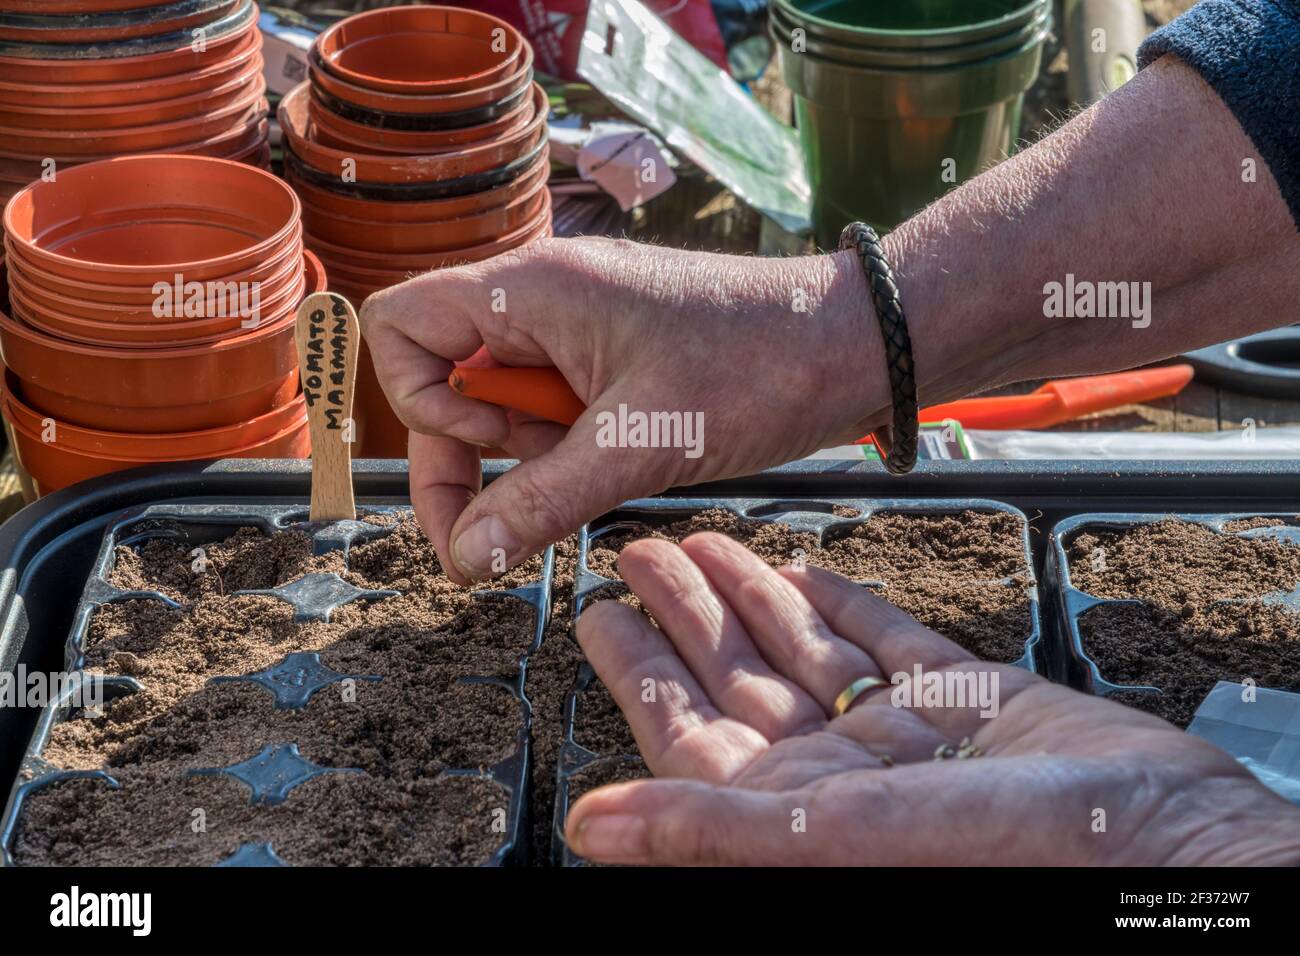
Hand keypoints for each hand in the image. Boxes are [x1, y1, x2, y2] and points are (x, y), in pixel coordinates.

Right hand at [359, 238, 889, 582]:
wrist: (848, 348)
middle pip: (444, 380)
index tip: (492, 449)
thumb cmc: (757, 366)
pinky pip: (552, 411)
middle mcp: (541, 302)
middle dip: (473, 456)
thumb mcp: (639, 444)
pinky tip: (625, 457)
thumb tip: (464, 556)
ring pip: (500, 406)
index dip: (421, 403)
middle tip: (519, 519)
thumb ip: (541, 501)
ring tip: (607, 462)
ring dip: (532, 456)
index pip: (401, 327)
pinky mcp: (608, 359)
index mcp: (533, 291)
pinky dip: (570, 450)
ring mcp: (575, 330)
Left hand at [565, 533, 1299, 865]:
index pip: (688, 729)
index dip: (638, 670)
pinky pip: (886, 643)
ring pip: (804, 651)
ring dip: (753, 596)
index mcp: (794, 809)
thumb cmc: (1014, 856)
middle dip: (687, 613)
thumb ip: (711, 826)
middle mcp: (838, 773)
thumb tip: (591, 830)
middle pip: (737, 677)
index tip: (599, 611)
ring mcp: (902, 736)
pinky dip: (846, 603)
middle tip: (642, 551)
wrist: (1169, 841)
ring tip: (703, 542)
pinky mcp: (966, 700)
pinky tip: (811, 569)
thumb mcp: (834, 835)